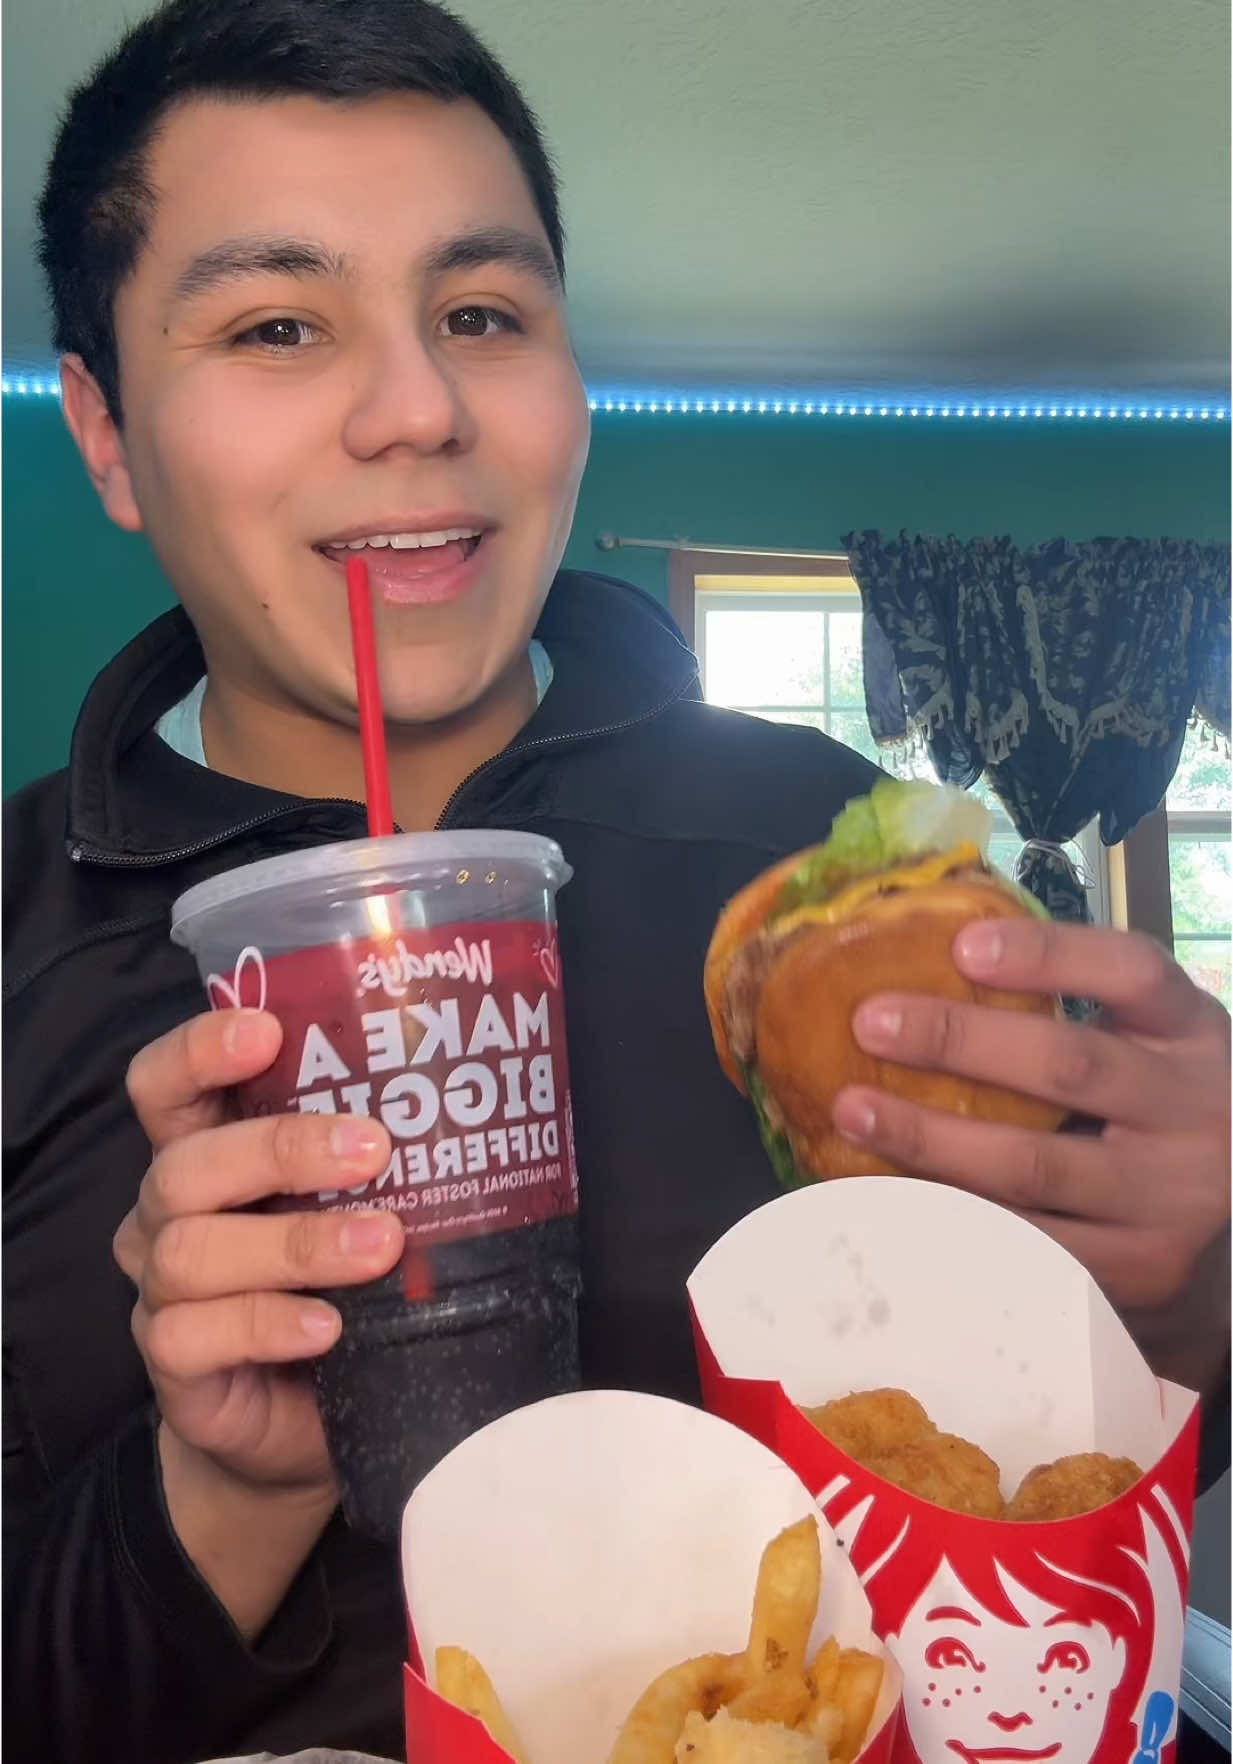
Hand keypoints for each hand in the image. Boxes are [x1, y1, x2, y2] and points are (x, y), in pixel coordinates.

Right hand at [114, 1008, 402, 1494]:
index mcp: (208, 1152)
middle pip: (184, 1164)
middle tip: (373, 1149)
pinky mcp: (175, 1370)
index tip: (268, 1031)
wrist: (313, 1426)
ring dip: (295, 1243)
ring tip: (381, 1246)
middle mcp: (169, 1215)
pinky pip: (194, 1337)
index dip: (198, 1049)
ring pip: (191, 1251)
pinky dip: (267, 1324)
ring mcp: (163, 1294)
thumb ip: (378, 1154)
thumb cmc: (344, 1288)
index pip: (165, 1083)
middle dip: (280, 1148)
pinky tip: (329, 1326)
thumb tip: (481, 1089)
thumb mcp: (359, 1207)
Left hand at [830, 919, 1230, 1392]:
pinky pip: (1029, 1243)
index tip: (961, 945)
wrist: (1232, 1228)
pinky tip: (891, 1194)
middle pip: (1069, 1066)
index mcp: (1193, 1035)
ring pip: (1035, 1168)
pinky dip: (954, 1217)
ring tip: (855, 1111)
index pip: (1132, 972)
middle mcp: (1197, 1112)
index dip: (1048, 955)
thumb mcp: (1148, 1046)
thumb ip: (1076, 1010)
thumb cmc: (1158, 1112)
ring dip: (931, 1139)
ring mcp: (1174, 1201)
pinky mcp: (1141, 1272)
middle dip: (957, 1041)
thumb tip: (934, 964)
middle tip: (870, 1022)